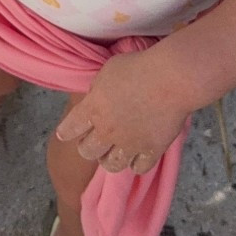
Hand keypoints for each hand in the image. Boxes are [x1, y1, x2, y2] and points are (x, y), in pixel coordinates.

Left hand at [55, 52, 191, 173]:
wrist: (170, 78)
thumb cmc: (138, 66)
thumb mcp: (107, 71)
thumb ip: (98, 90)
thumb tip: (96, 99)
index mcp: (92, 109)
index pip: (69, 129)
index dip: (66, 131)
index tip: (65, 133)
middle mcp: (107, 131)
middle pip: (87, 152)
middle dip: (88, 147)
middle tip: (96, 140)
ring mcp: (130, 144)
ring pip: (111, 165)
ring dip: (109, 159)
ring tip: (115, 151)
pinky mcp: (152, 150)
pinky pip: (138, 168)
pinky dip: (136, 163)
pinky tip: (138, 155)